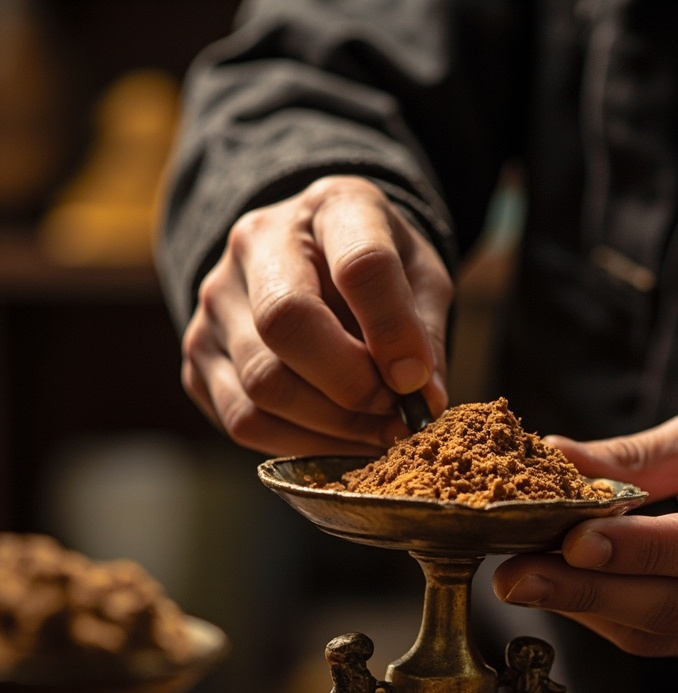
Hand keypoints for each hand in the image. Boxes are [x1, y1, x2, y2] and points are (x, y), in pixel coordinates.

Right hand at [180, 176, 451, 454]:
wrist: (314, 262)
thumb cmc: (378, 275)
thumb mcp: (422, 282)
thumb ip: (424, 336)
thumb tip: (420, 402)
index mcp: (332, 208)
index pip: (361, 265)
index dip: (393, 333)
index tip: (418, 381)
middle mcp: (257, 242)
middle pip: (287, 323)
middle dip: (351, 386)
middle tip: (394, 415)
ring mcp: (217, 299)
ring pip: (263, 383)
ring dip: (331, 427)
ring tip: (375, 431)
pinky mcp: (199, 354)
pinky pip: (244, 419)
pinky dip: (300, 444)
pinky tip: (338, 440)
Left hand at [492, 403, 677, 663]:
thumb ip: (633, 455)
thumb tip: (550, 456)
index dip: (642, 550)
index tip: (571, 541)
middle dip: (589, 593)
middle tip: (514, 575)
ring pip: (666, 634)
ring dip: (587, 610)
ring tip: (523, 580)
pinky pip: (664, 642)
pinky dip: (607, 619)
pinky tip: (565, 591)